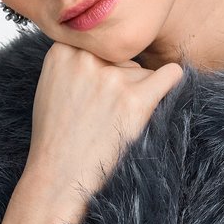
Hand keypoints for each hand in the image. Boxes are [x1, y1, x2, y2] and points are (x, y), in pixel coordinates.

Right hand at [23, 40, 184, 217]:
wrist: (57, 178)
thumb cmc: (55, 138)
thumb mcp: (51, 86)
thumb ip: (74, 63)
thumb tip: (106, 50)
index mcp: (63, 50)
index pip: (101, 46)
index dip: (103, 69)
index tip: (97, 92)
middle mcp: (86, 59)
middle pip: (123, 59)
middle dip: (120, 81)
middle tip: (103, 114)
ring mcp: (112, 79)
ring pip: (142, 72)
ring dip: (137, 93)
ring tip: (114, 123)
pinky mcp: (135, 101)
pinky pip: (170, 75)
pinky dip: (172, 82)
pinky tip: (169, 88)